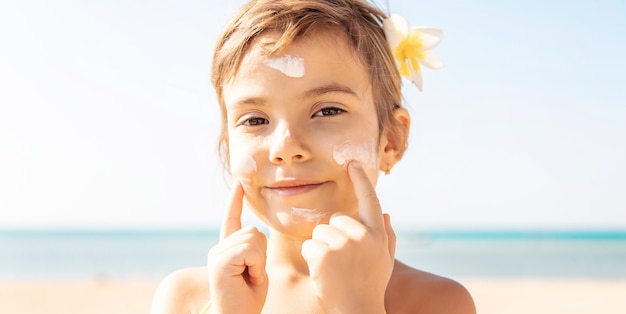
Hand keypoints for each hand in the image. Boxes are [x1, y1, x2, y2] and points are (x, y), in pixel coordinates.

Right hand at [207, 181, 267, 313]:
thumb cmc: (247, 300)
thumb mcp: (256, 269)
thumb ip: (254, 249)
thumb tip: (255, 232)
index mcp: (227, 250)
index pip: (231, 219)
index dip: (235, 200)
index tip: (239, 182)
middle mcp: (219, 249)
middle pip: (254, 231)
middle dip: (263, 254)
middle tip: (253, 276)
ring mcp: (217, 254)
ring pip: (254, 239)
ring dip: (260, 261)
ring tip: (249, 278)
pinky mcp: (220, 261)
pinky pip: (250, 250)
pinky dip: (256, 265)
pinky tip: (248, 278)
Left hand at [301, 161, 396, 312]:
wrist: (357, 310)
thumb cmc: (370, 286)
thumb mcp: (384, 261)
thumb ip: (387, 236)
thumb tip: (386, 214)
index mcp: (377, 234)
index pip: (370, 200)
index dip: (360, 180)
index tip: (352, 163)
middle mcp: (362, 235)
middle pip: (336, 219)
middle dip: (333, 234)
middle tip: (340, 260)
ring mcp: (343, 243)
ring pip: (320, 231)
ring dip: (321, 246)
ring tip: (333, 268)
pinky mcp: (325, 252)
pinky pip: (309, 245)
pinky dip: (312, 258)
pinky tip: (323, 272)